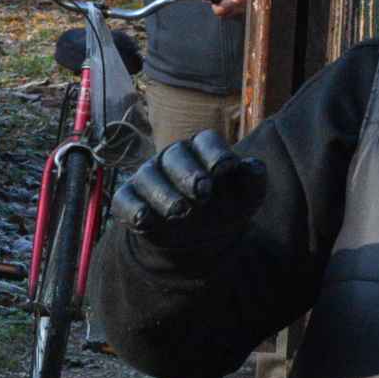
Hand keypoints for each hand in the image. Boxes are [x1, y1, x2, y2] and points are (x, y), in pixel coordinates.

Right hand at [111, 130, 263, 254]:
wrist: (201, 237)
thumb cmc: (225, 206)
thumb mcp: (247, 197)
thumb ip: (254, 180)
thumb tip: (251, 167)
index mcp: (203, 150)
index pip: (205, 140)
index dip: (214, 153)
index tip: (225, 169)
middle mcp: (173, 158)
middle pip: (175, 155)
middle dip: (188, 173)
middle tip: (203, 193)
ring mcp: (149, 177)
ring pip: (148, 176)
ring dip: (163, 194)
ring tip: (179, 212)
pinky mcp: (130, 199)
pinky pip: (125, 199)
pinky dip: (132, 209)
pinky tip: (144, 221)